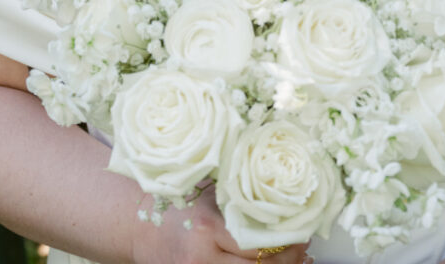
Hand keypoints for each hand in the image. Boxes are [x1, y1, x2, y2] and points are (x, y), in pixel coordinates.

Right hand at [131, 183, 309, 263]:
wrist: (141, 227)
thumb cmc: (177, 204)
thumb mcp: (206, 192)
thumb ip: (237, 194)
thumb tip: (281, 187)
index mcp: (209, 228)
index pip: (258, 243)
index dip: (286, 240)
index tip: (302, 229)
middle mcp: (204, 257)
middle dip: (288, 260)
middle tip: (304, 247)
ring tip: (295, 259)